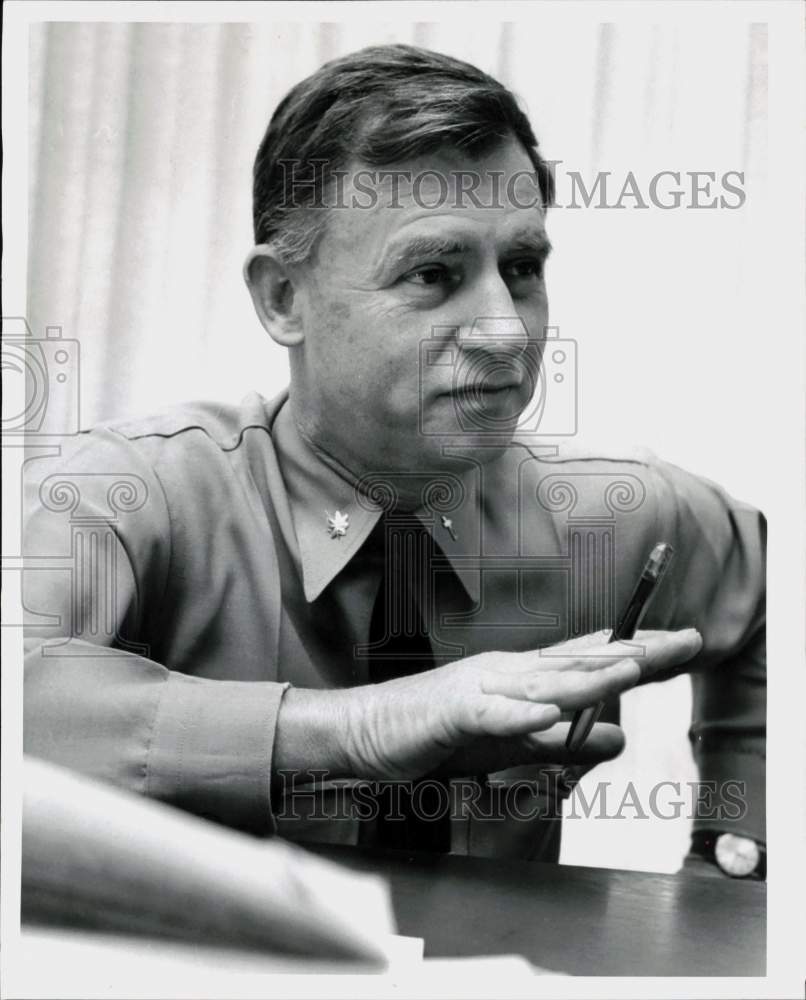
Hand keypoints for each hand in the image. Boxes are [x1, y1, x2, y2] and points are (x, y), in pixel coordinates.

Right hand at [341, 628, 702, 779]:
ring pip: (543, 683)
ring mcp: (479, 687)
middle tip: (688, 641)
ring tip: (634, 669)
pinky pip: (490, 715)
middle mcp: (507, 671)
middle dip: (636, 652)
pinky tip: (546, 715)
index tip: (684, 643)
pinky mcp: (451, 713)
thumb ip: (563, 742)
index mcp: (522, 677)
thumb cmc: (435, 733)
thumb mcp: (511, 745)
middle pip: (580, 661)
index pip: (589, 660)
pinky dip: (518, 715)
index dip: (638, 651)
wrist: (365, 730)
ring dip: (589, 677)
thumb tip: (618, 737)